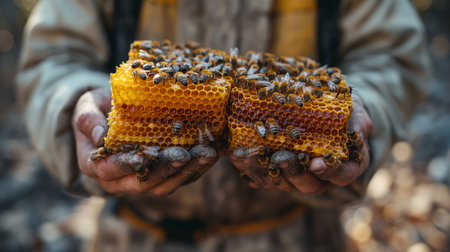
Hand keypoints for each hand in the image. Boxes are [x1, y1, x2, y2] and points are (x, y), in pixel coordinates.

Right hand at [72, 88, 217, 195]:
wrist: (110, 116)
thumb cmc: (97, 110)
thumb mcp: (85, 108)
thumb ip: (88, 120)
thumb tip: (100, 135)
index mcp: (97, 165)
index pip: (110, 170)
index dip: (126, 165)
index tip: (143, 156)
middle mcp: (120, 181)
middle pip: (144, 182)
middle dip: (165, 168)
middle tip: (184, 153)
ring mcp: (143, 180)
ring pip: (166, 184)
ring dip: (188, 170)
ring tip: (206, 152)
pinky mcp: (163, 176)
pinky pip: (182, 177)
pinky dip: (198, 167)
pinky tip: (214, 151)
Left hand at [228, 95, 372, 193]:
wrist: (323, 113)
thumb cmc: (343, 113)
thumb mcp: (356, 111)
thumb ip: (359, 121)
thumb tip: (359, 132)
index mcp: (345, 165)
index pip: (342, 176)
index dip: (330, 172)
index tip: (317, 163)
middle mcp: (319, 177)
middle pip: (307, 184)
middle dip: (292, 172)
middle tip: (280, 157)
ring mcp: (296, 176)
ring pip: (280, 182)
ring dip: (263, 171)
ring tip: (247, 155)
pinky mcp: (275, 171)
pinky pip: (261, 175)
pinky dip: (248, 166)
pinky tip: (236, 154)